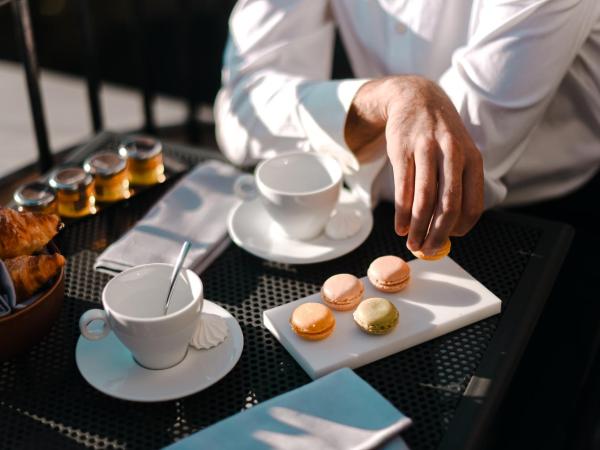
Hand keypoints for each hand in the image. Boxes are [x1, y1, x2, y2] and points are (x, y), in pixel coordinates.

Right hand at [344, 75, 483, 254]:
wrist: (416, 98)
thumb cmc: (440, 134)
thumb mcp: (460, 152)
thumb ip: (458, 185)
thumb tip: (449, 227)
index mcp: (473, 158)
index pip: (473, 204)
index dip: (461, 229)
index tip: (450, 240)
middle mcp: (452, 154)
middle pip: (448, 205)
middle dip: (438, 234)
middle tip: (428, 250)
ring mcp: (426, 151)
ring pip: (424, 199)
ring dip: (417, 227)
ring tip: (412, 243)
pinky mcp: (402, 150)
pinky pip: (403, 189)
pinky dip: (401, 213)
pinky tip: (399, 227)